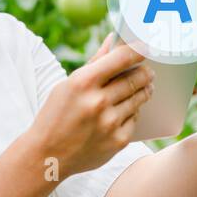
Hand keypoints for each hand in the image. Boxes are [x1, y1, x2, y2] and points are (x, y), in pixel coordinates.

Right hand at [30, 34, 154, 178]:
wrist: (47, 156)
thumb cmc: (56, 115)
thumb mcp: (68, 85)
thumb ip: (95, 63)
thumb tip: (114, 39)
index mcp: (83, 82)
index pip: (121, 58)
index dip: (139, 50)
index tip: (147, 47)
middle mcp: (98, 102)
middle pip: (136, 79)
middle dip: (146, 73)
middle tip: (149, 71)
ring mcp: (109, 123)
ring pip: (138, 99)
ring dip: (144, 91)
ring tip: (144, 87)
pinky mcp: (118, 141)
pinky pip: (134, 120)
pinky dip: (132, 113)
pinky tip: (127, 111)